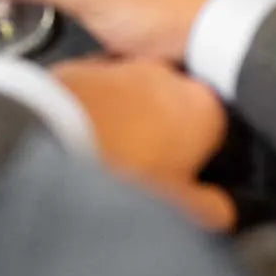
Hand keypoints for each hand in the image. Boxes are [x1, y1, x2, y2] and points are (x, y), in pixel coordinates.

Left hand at [51, 57, 234, 230]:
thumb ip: (210, 206)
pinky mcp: (88, 63)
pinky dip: (98, 104)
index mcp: (205, 109)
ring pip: (139, 94)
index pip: (219, 131)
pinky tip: (84, 133)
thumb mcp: (179, 207)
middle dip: (165, 131)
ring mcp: (127, 65)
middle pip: (177, 108)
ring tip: (111, 152)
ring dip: (131, 115)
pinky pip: (101, 87)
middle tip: (147, 166)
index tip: (187, 175)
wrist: (53, 141)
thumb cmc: (120, 171)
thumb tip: (222, 211)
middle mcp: (170, 77)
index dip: (202, 157)